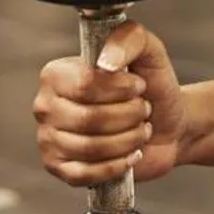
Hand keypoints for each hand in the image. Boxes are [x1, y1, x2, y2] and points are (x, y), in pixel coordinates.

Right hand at [32, 20, 187, 186]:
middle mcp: (46, 105)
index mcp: (57, 73)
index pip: (83, 84)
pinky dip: (116, 165)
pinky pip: (85, 175)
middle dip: (128, 116)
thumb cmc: (151, 86)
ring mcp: (49, 139)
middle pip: (88, 119)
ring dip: (128, 139)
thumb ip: (128, 38)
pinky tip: (131, 154)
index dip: (119, 89)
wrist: (167, 124)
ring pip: (90, 148)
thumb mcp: (148, 50)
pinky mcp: (60, 168)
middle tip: (142, 110)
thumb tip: (105, 63)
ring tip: (139, 129)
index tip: (138, 86)